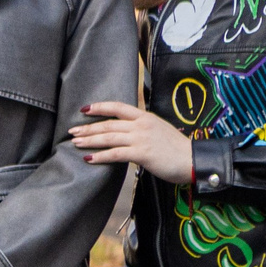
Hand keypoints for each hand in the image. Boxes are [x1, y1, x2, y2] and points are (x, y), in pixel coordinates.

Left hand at [70, 100, 193, 183]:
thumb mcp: (159, 130)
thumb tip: (126, 134)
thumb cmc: (177, 148)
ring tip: (76, 143)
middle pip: (109, 124)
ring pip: (109, 138)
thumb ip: (142, 129)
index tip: (84, 109)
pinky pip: (115, 154)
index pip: (118, 107)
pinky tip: (89, 159)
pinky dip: (100, 156)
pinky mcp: (142, 153)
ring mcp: (141, 138)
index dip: (100, 107)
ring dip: (90, 140)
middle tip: (72, 131)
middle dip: (88, 127)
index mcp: (145, 117)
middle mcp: (141, 125)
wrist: (194, 159)